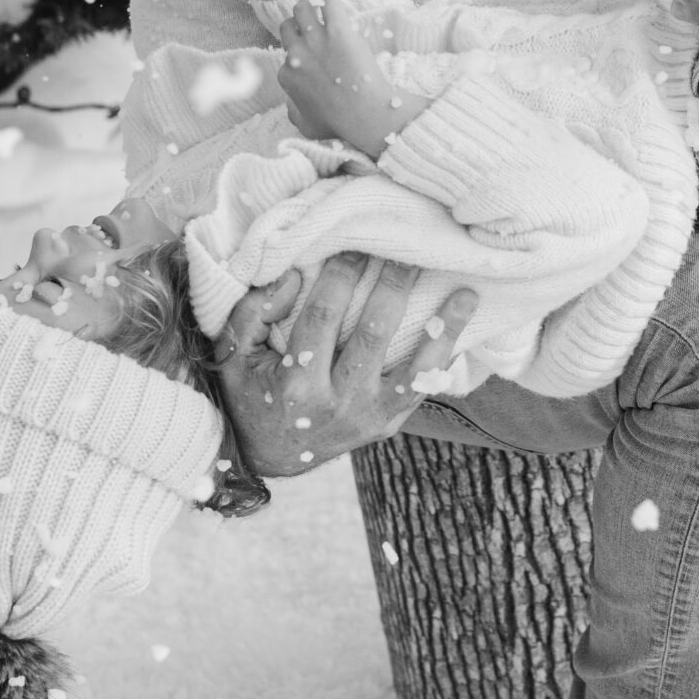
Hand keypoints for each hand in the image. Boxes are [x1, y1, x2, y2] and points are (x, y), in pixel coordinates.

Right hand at [212, 257, 477, 474]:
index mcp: (294, 383)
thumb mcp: (233, 356)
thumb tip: (293, 275)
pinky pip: (421, 390)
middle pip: (372, 334)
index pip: (323, 316)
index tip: (354, 242)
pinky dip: (444, 359)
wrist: (268, 455)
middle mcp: (335, 403)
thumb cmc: (250, 393)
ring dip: (441, 328)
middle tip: (408, 249)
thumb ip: (253, 312)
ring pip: (412, 369)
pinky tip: (463, 330)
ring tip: (465, 293)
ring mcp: (366, 418)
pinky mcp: (386, 426)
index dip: (340, 275)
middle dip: (392, 286)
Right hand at [277, 0, 430, 158]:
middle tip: (310, 16)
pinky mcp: (337, 31)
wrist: (364, 114)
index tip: (308, 48)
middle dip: (297, 20)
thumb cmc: (339, 123)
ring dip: (309, 0)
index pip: (285, 55)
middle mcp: (295, 55)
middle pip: (289, 26)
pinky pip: (329, 1)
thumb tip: (290, 105)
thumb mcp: (307, 125)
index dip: (296, 50)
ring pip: (302, 8)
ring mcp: (315, 41)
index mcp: (287, 75)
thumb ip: (294, 113)